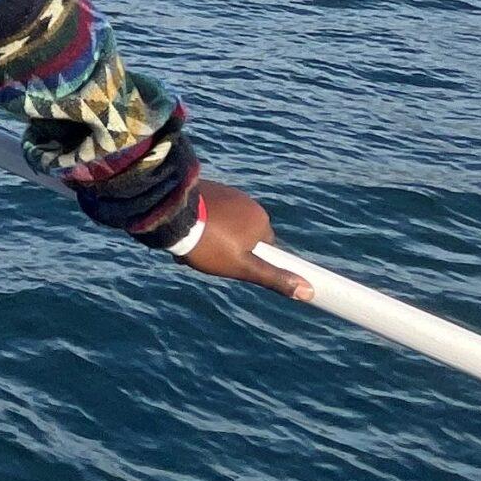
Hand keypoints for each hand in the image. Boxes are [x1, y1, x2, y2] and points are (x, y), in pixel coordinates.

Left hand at [176, 178, 311, 301]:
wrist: (172, 213)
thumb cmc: (209, 243)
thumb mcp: (243, 267)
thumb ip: (274, 279)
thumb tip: (308, 291)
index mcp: (261, 220)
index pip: (262, 248)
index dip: (244, 260)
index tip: (227, 264)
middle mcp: (248, 203)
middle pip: (239, 237)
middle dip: (222, 251)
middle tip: (202, 258)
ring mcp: (226, 193)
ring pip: (220, 226)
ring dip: (207, 239)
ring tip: (188, 246)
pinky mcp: (206, 189)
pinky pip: (206, 213)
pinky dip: (197, 225)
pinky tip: (181, 234)